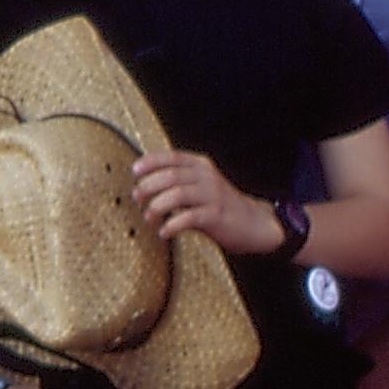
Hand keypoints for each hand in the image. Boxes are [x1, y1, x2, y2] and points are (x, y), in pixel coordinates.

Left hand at [130, 151, 285, 254]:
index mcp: (202, 166)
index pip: (172, 157)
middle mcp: (207, 177)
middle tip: (137, 198)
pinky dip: (172, 225)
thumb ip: (178, 183)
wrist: (254, 224)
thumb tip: (143, 188)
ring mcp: (213, 195)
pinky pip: (189, 218)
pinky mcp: (216, 216)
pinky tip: (164, 232)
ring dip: (157, 206)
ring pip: (177, 195)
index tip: (134, 170)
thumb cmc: (220, 206)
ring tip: (148, 217)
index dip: (151, 161)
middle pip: (170, 176)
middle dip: (148, 186)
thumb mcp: (201, 186)